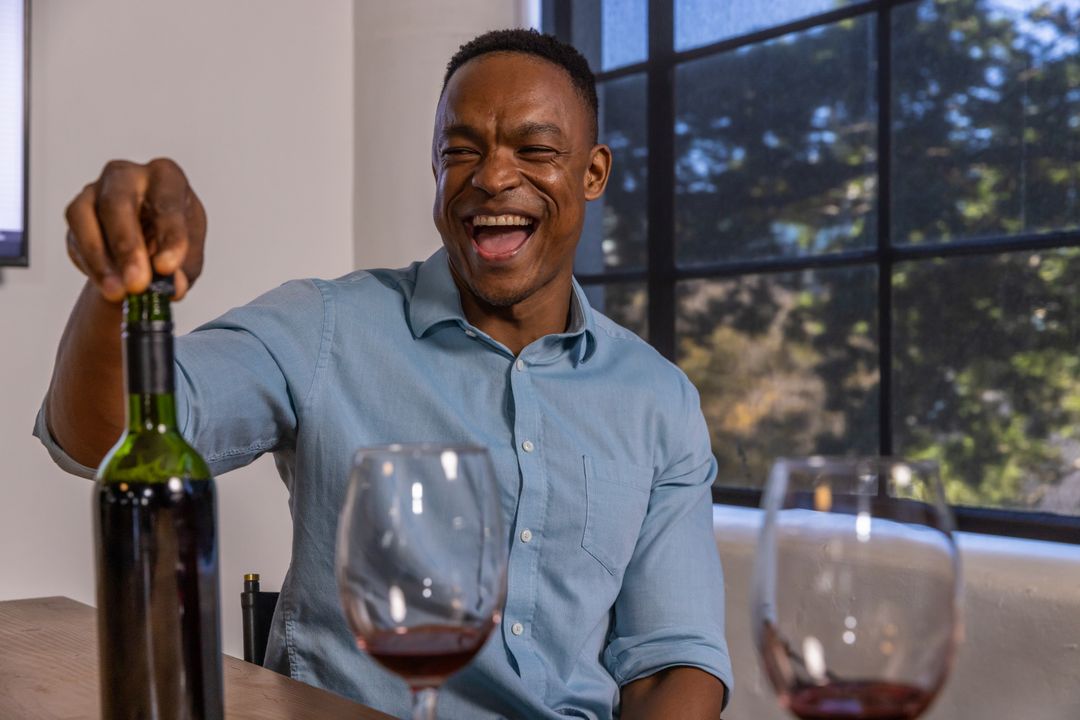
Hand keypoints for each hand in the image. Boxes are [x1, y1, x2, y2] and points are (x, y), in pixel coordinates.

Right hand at [65, 158, 206, 301]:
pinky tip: (108, 284)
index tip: (168, 268)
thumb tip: (172, 286)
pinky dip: (90, 264)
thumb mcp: (188, 259)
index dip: (169, 236)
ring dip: (100, 258)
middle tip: (136, 283)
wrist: (147, 247)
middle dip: (126, 246)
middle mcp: (128, 175)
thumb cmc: (171, 241)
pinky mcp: (76, 212)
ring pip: (84, 215)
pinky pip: (74, 237)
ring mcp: (96, 190)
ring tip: (118, 292)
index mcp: (166, 177)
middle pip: (118, 201)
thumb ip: (183, 272)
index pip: (168, 202)